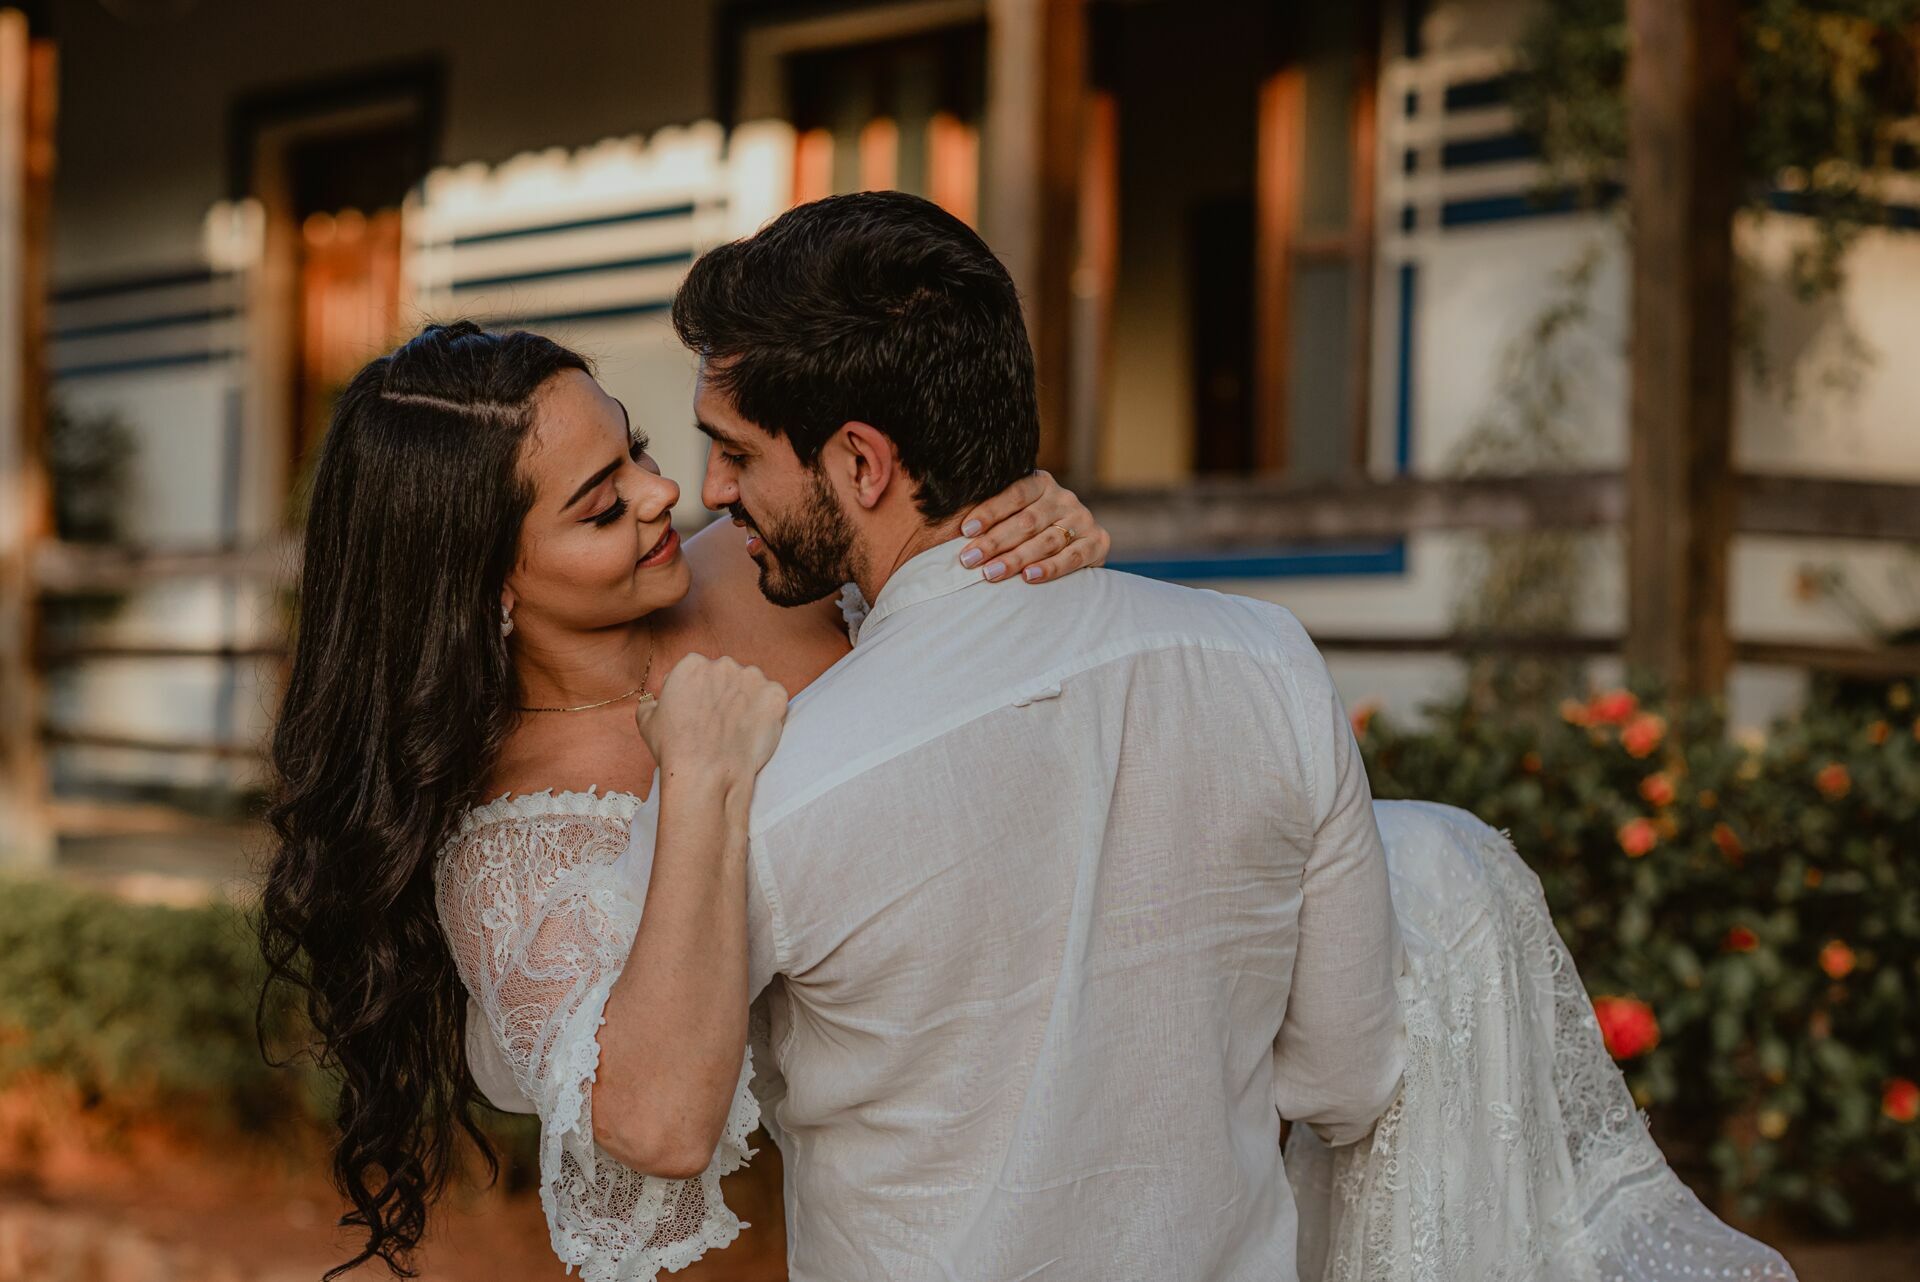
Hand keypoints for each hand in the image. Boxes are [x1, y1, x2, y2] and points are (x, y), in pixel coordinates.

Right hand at [634, 653, 788, 782]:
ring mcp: (753, 678)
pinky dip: (768, 713)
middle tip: (720, 724)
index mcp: (692, 663)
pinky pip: (773, 699)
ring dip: (747, 700)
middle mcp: (724, 664)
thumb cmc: (674, 748)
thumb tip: (653, 702)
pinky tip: (754, 731)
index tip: (699, 713)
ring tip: (737, 729)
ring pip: (751, 686)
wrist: (706, 773)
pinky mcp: (776, 696)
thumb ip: (651, 702)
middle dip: (724, 694)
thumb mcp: (646, 720)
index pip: (697, 672)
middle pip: (726, 676)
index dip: (698, 694)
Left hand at [956, 469, 1111, 584]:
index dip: (989, 511)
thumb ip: (994, 514)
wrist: (1078, 545)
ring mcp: (1083, 519)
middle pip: (1027, 520)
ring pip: (1047, 540)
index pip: (1014, 494)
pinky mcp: (1098, 542)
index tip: (965, 530)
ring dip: (1016, 558)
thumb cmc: (1030, 531)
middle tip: (968, 559)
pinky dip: (1050, 568)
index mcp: (1041, 482)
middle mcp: (1064, 498)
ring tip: (990, 573)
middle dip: (995, 542)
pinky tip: (1028, 577)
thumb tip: (946, 525)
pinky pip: (1073, 557)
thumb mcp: (1015, 513)